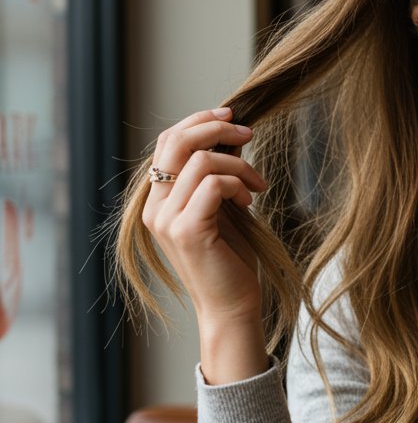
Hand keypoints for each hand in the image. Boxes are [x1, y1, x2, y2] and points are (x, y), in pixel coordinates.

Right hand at [142, 107, 269, 378]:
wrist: (232, 306)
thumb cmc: (230, 260)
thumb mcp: (222, 208)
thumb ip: (218, 175)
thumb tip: (231, 136)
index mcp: (158, 201)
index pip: (167, 143)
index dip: (197, 122)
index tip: (231, 116)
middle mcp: (154, 209)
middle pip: (175, 142)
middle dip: (214, 128)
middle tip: (247, 132)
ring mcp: (167, 220)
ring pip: (200, 161)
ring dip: (238, 165)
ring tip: (257, 186)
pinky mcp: (187, 231)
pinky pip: (214, 184)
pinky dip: (238, 185)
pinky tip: (249, 203)